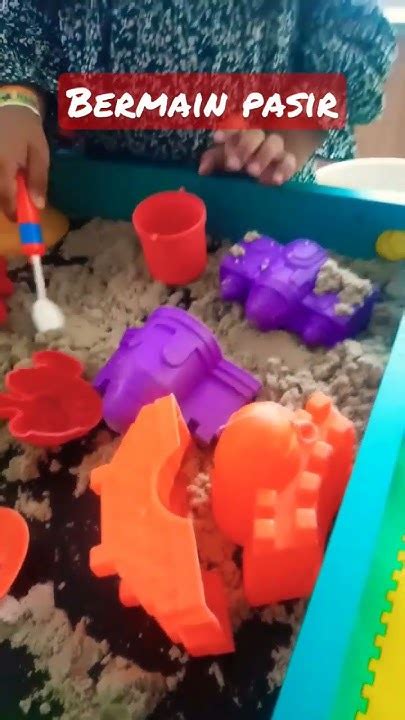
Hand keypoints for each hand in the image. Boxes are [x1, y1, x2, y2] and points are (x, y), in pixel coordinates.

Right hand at [0, 105, 48, 220]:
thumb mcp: (41, 154)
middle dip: (4, 201)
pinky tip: (4, 174)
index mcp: (5, 164)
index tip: (19, 218)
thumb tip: (38, 206)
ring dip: (0, 189)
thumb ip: (39, 180)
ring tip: (10, 185)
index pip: (6, 197)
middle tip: (14, 202)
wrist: (9, 105)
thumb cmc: (27, 130)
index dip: (12, 212)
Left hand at [199, 129, 296, 184]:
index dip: (227, 131)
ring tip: (252, 173)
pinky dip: (284, 170)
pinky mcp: (290, 161)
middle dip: (243, 147)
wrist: (276, 167)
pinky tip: (276, 181)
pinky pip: (289, 162)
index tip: (217, 139)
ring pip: (273, 144)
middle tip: (233, 165)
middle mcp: (260, 137)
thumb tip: (202, 171)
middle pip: (254, 134)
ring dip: (263, 156)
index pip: (236, 126)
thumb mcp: (229, 159)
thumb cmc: (246, 161)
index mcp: (242, 133)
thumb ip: (215, 161)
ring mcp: (276, 148)